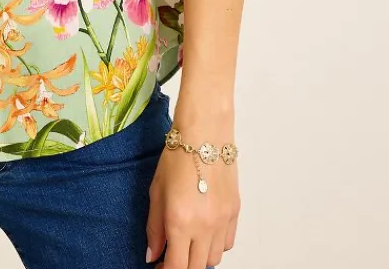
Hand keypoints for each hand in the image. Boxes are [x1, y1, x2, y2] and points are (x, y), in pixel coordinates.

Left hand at [146, 130, 239, 266]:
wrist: (205, 133)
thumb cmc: (177, 157)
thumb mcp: (156, 192)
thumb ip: (154, 228)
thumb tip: (153, 255)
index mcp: (180, 221)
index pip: (176, 267)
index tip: (159, 266)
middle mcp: (204, 226)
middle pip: (196, 268)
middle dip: (182, 266)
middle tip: (171, 255)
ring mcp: (223, 220)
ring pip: (214, 259)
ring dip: (199, 257)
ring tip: (188, 241)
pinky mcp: (235, 212)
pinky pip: (227, 243)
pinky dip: (215, 245)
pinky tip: (204, 232)